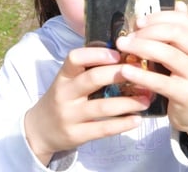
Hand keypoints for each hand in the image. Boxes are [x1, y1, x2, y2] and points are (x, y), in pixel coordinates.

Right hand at [24, 48, 150, 165]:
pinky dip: (123, 123)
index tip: (119, 53)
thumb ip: (90, 70)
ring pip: (102, 106)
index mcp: (64, 76)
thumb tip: (128, 55)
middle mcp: (64, 94)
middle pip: (92, 79)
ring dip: (128, 102)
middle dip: (119, 74)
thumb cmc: (64, 99)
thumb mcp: (69, 81)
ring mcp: (69, 115)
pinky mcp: (76, 135)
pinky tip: (137, 119)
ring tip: (147, 98)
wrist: (40, 131)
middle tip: (142, 72)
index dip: (97, 53)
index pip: (75, 58)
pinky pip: (103, 129)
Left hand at [116, 2, 187, 157]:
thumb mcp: (187, 53)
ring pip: (168, 54)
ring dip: (142, 48)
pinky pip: (161, 81)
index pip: (181, 21)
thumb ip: (181, 30)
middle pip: (176, 34)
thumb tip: (179, 3)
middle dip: (148, 31)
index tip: (137, 21)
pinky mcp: (187, 94)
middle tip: (126, 36)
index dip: (158, 17)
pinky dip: (142, 75)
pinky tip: (125, 70)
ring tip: (122, 47)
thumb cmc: (186, 77)